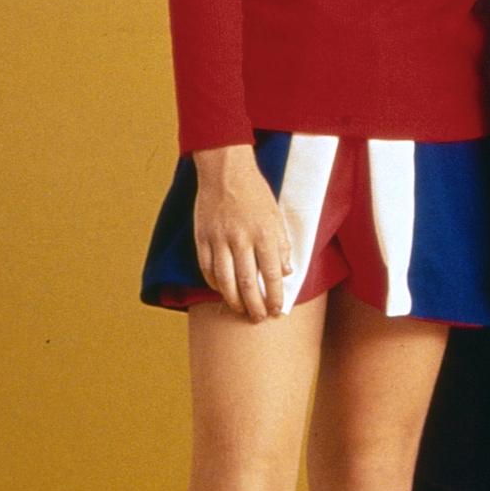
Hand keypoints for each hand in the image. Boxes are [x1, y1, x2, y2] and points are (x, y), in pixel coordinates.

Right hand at [190, 144, 294, 320]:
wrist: (225, 171)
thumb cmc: (254, 192)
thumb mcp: (275, 215)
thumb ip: (281, 244)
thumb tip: (286, 271)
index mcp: (264, 232)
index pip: (271, 274)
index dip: (275, 296)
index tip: (278, 310)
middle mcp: (241, 238)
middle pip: (247, 282)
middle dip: (255, 306)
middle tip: (259, 319)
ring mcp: (219, 239)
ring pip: (225, 281)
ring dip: (234, 300)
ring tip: (241, 311)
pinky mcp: (202, 238)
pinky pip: (208, 269)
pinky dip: (215, 284)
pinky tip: (222, 291)